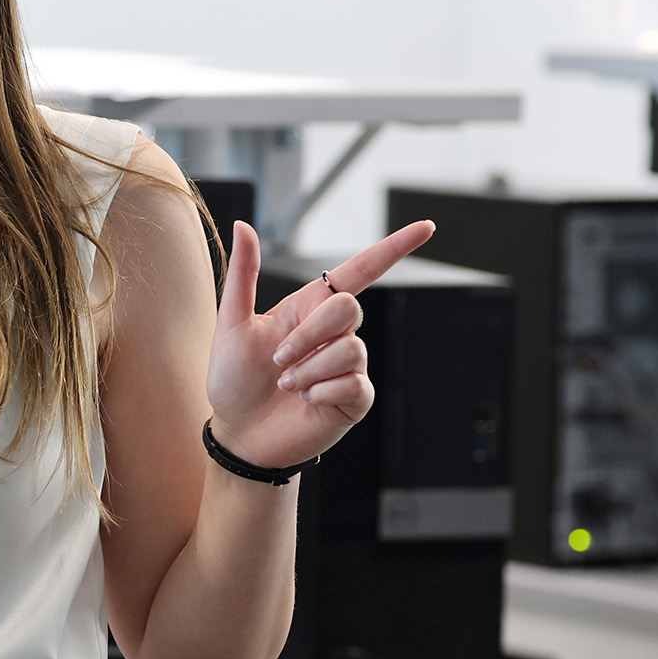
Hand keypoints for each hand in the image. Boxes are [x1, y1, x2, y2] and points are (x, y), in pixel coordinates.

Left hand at [205, 220, 435, 468]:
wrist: (239, 432)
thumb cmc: (234, 378)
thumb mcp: (232, 324)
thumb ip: (242, 275)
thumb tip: (243, 227)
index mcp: (310, 308)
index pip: (360, 271)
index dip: (393, 248)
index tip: (425, 226)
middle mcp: (335, 333)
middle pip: (349, 308)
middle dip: (310, 334)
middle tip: (279, 360)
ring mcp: (349, 365)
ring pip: (349, 350)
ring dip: (309, 370)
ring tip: (287, 385)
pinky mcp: (355, 397)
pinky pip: (353, 383)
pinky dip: (320, 392)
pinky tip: (305, 401)